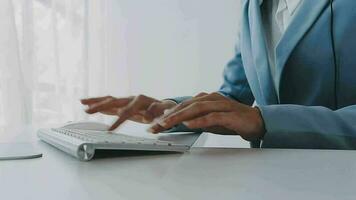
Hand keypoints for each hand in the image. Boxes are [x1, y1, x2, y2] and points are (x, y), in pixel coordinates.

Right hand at [81, 95, 176, 130]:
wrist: (163, 105)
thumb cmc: (164, 109)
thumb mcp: (164, 112)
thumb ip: (157, 113)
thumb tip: (149, 118)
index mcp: (141, 100)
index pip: (127, 111)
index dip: (118, 120)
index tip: (110, 129)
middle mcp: (131, 98)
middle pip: (114, 101)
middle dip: (100, 106)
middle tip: (88, 112)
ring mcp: (126, 101)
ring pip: (109, 100)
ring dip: (95, 102)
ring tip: (82, 104)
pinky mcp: (122, 104)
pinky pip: (108, 102)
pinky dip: (97, 102)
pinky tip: (86, 103)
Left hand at [149, 92, 265, 140]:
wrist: (257, 122)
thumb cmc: (233, 121)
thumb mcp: (211, 121)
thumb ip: (197, 120)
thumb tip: (180, 123)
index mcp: (206, 99)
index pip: (184, 105)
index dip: (168, 113)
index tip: (155, 123)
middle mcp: (212, 98)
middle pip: (187, 105)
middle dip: (169, 115)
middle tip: (155, 125)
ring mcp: (221, 105)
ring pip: (196, 108)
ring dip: (180, 116)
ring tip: (166, 123)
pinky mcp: (230, 114)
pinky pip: (212, 116)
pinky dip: (199, 120)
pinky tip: (189, 124)